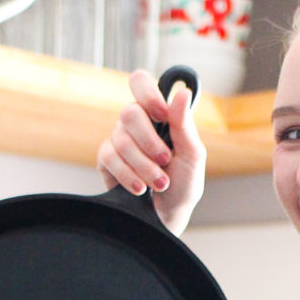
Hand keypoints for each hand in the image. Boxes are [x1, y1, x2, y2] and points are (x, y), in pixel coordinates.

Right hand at [96, 69, 206, 236]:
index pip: (140, 83)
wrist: (167, 216)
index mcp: (157, 114)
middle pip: (129, 113)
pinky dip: (128, 175)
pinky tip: (139, 188)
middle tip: (165, 160)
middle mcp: (136, 124)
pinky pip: (109, 158)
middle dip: (149, 142)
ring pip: (121, 140)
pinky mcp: (106, 161)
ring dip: (143, 166)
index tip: (161, 115)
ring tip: (159, 182)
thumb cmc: (183, 184)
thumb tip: (183, 92)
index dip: (147, 94)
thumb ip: (184, 125)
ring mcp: (119, 140)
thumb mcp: (192, 155)